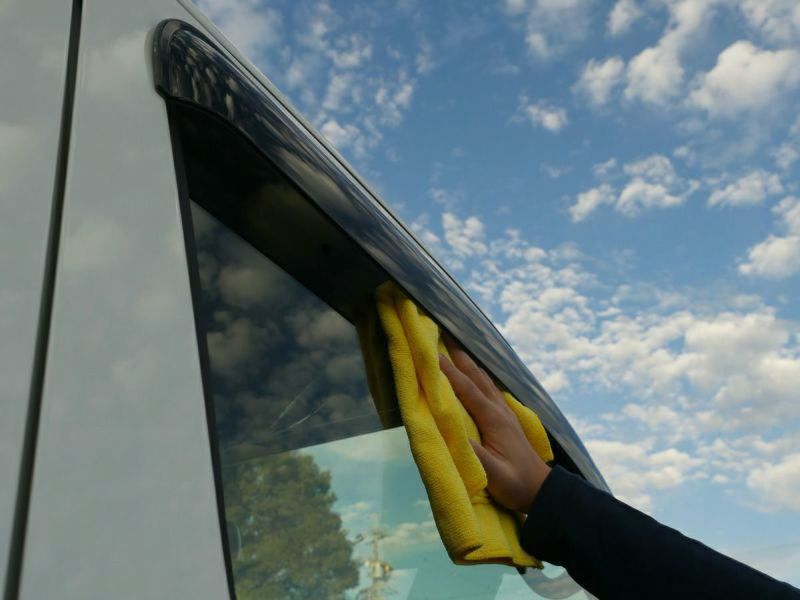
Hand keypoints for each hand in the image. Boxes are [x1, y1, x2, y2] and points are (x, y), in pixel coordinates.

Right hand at [439, 342, 550, 512]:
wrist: (542, 490)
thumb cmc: (516, 484)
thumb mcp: (494, 474)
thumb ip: (473, 455)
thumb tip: (449, 433)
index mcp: (493, 418)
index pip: (466, 389)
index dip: (448, 371)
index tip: (431, 354)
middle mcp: (499, 410)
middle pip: (476, 376)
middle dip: (459, 356)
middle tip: (443, 335)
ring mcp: (504, 413)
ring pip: (484, 380)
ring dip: (468, 363)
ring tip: (455, 348)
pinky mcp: (506, 418)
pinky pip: (489, 389)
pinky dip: (478, 376)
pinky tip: (476, 375)